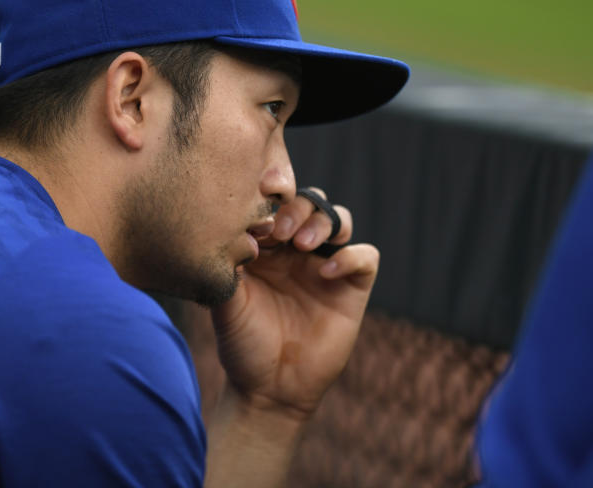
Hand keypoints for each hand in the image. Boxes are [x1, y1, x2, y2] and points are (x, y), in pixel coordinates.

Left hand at [211, 188, 379, 417]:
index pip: (274, 206)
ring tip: (302, 245)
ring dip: (323, 221)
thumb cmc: (243, 343)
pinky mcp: (352, 288)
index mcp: (265, 247)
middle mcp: (296, 251)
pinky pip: (366, 256)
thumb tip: (234, 233)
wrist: (270, 388)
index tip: (255, 221)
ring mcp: (325, 266)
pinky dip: (352, 255)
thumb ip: (227, 268)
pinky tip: (327, 271)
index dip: (268, 205)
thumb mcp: (226, 303)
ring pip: (337, 219)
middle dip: (296, 209)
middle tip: (280, 233)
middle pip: (307, 204)